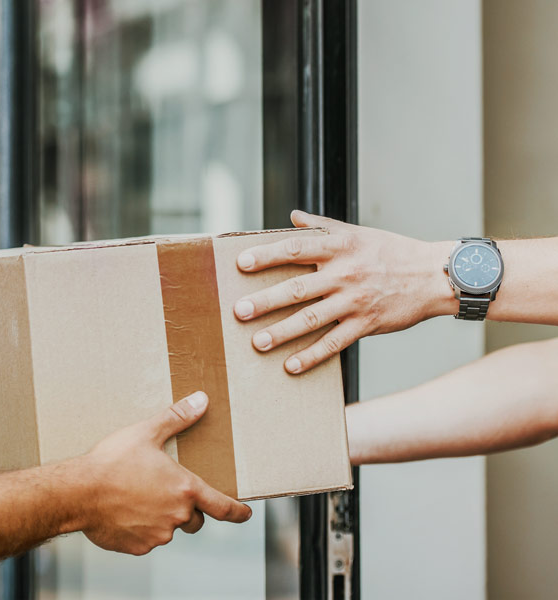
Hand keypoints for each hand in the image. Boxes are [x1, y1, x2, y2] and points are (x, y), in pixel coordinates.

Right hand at [78, 392, 251, 554]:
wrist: (79, 492)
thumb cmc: (112, 461)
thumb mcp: (146, 433)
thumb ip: (177, 418)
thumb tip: (202, 400)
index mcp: (184, 489)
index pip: (223, 507)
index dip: (237, 511)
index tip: (244, 513)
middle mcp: (177, 515)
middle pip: (194, 519)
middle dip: (185, 509)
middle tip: (163, 492)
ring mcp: (158, 534)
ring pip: (168, 529)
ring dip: (160, 517)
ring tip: (136, 498)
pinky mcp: (138, 546)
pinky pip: (146, 539)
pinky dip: (140, 529)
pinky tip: (123, 512)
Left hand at [233, 211, 455, 373]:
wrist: (433, 275)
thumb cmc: (391, 251)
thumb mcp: (357, 232)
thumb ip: (322, 225)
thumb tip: (292, 216)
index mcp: (339, 247)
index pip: (296, 248)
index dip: (267, 254)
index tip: (241, 263)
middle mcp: (344, 273)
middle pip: (298, 288)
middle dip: (265, 301)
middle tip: (239, 311)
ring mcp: (355, 301)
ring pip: (312, 319)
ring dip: (282, 332)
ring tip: (257, 343)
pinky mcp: (366, 324)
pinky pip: (334, 342)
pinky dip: (312, 356)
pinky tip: (291, 365)